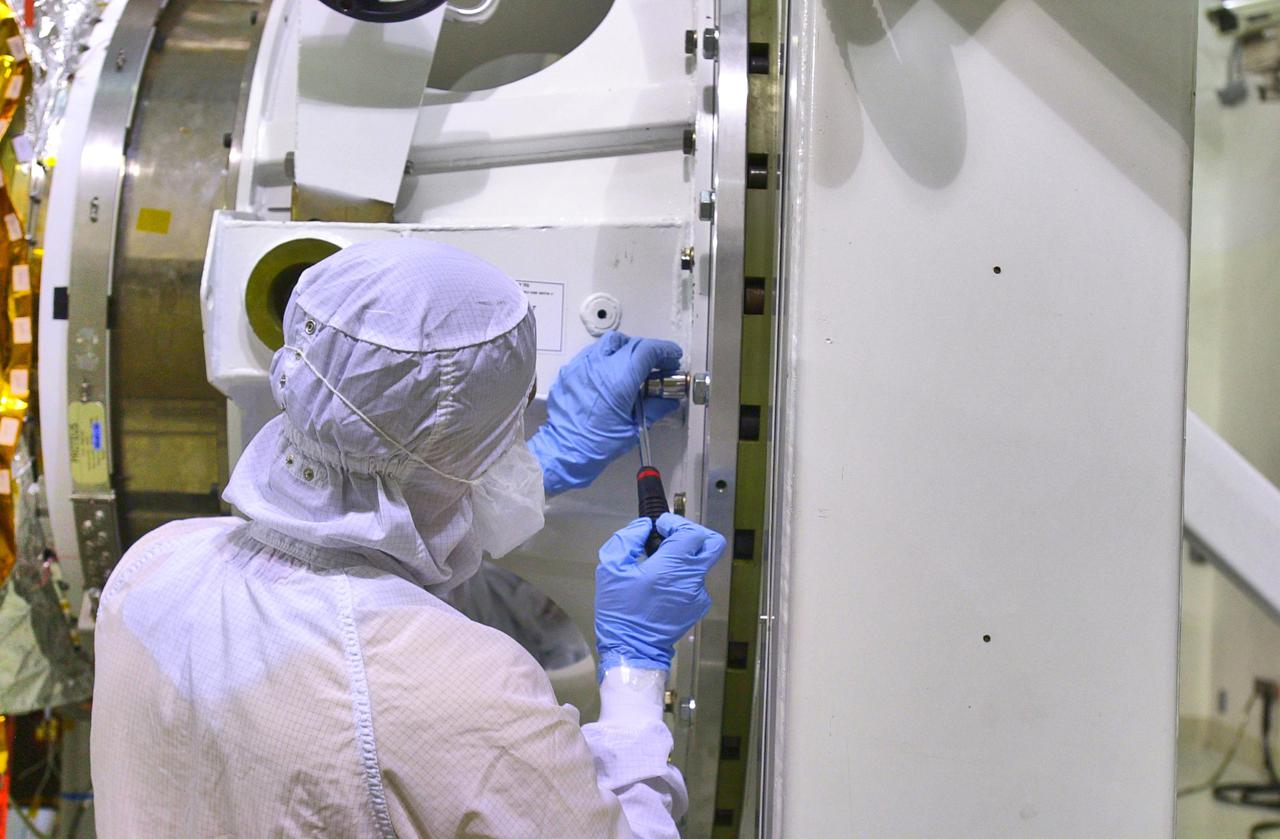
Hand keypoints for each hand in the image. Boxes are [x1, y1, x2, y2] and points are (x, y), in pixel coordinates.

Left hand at [528, 332, 682, 495]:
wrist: (564, 451)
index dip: (664, 350)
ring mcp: (582, 366)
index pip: (647, 350)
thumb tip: (670, 400)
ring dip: (627, 350)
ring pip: (609, 343)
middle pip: (631, 343)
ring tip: (634, 366)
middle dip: (648, 351)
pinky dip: (607, 358)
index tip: (672, 356)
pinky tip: (611, 374)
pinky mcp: (570, 371)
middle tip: (657, 365)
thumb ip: (656, 408)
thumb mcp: (634, 427)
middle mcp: (600, 366)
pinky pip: (592, 355)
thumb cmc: (596, 444)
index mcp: (619, 379)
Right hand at [594, 513, 725, 674]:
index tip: (660, 526)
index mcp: (671, 568)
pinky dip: (683, 576)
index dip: (676, 523)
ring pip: (702, 563)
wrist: (631, 650)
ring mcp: (698, 595)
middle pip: (713, 543)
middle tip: (674, 536)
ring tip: (660, 564)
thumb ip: (628, 539)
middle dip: (695, 533)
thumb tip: (644, 526)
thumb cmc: (620, 612)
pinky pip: (696, 581)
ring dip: (685, 557)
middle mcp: (691, 580)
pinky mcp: (698, 606)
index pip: (691, 532)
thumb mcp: (611, 569)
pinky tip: (662, 584)